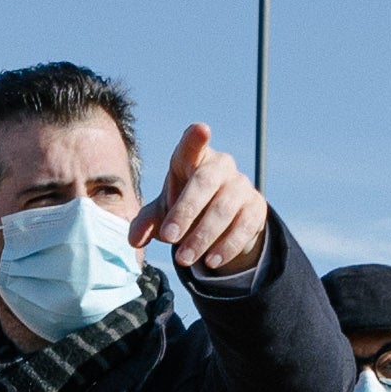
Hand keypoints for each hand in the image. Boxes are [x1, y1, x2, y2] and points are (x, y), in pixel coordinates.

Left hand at [127, 123, 267, 277]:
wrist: (222, 223)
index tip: (201, 130)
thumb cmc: (185, 207)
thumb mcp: (162, 213)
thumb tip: (134, 240)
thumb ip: (146, 222)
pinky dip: (226, 246)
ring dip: (202, 236)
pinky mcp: (256, 206)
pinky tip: (210, 261)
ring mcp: (241, 185)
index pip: (193, 144)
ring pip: (224, 207)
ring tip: (183, 259)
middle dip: (186, 211)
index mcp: (193, 159)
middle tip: (169, 238)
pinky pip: (244, 225)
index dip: (196, 138)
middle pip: (205, 181)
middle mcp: (220, 166)